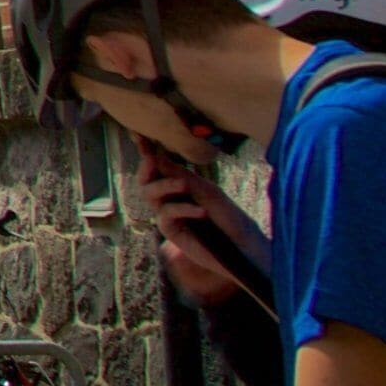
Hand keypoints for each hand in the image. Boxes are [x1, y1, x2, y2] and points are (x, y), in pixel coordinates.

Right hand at [137, 158, 253, 303]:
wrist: (244, 247)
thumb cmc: (230, 217)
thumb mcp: (208, 191)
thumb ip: (182, 175)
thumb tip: (157, 156)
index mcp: (179, 185)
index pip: (159, 167)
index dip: (148, 153)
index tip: (140, 137)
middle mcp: (170, 198)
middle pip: (145, 180)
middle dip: (146, 168)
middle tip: (152, 159)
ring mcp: (169, 215)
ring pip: (149, 194)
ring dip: (164, 186)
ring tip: (185, 186)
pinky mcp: (171, 231)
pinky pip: (166, 214)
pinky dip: (182, 209)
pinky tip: (201, 211)